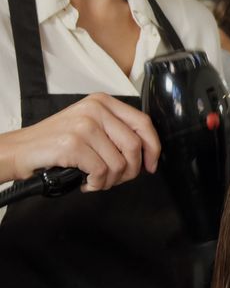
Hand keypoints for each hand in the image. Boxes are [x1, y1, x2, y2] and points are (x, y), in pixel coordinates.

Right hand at [0, 93, 160, 190]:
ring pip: (119, 163)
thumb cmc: (54, 142)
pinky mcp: (73, 144)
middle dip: (131, 170)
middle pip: (134, 145)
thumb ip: (115, 132)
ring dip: (111, 181)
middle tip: (117, 179)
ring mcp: (84, 125)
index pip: (143, 123)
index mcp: (102, 102)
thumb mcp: (89, 125)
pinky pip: (101, 172)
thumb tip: (147, 152)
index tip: (152, 164)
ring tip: (97, 181)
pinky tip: (87, 183)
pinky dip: (97, 184)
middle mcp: (95, 109)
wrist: (18, 150)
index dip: (153, 147)